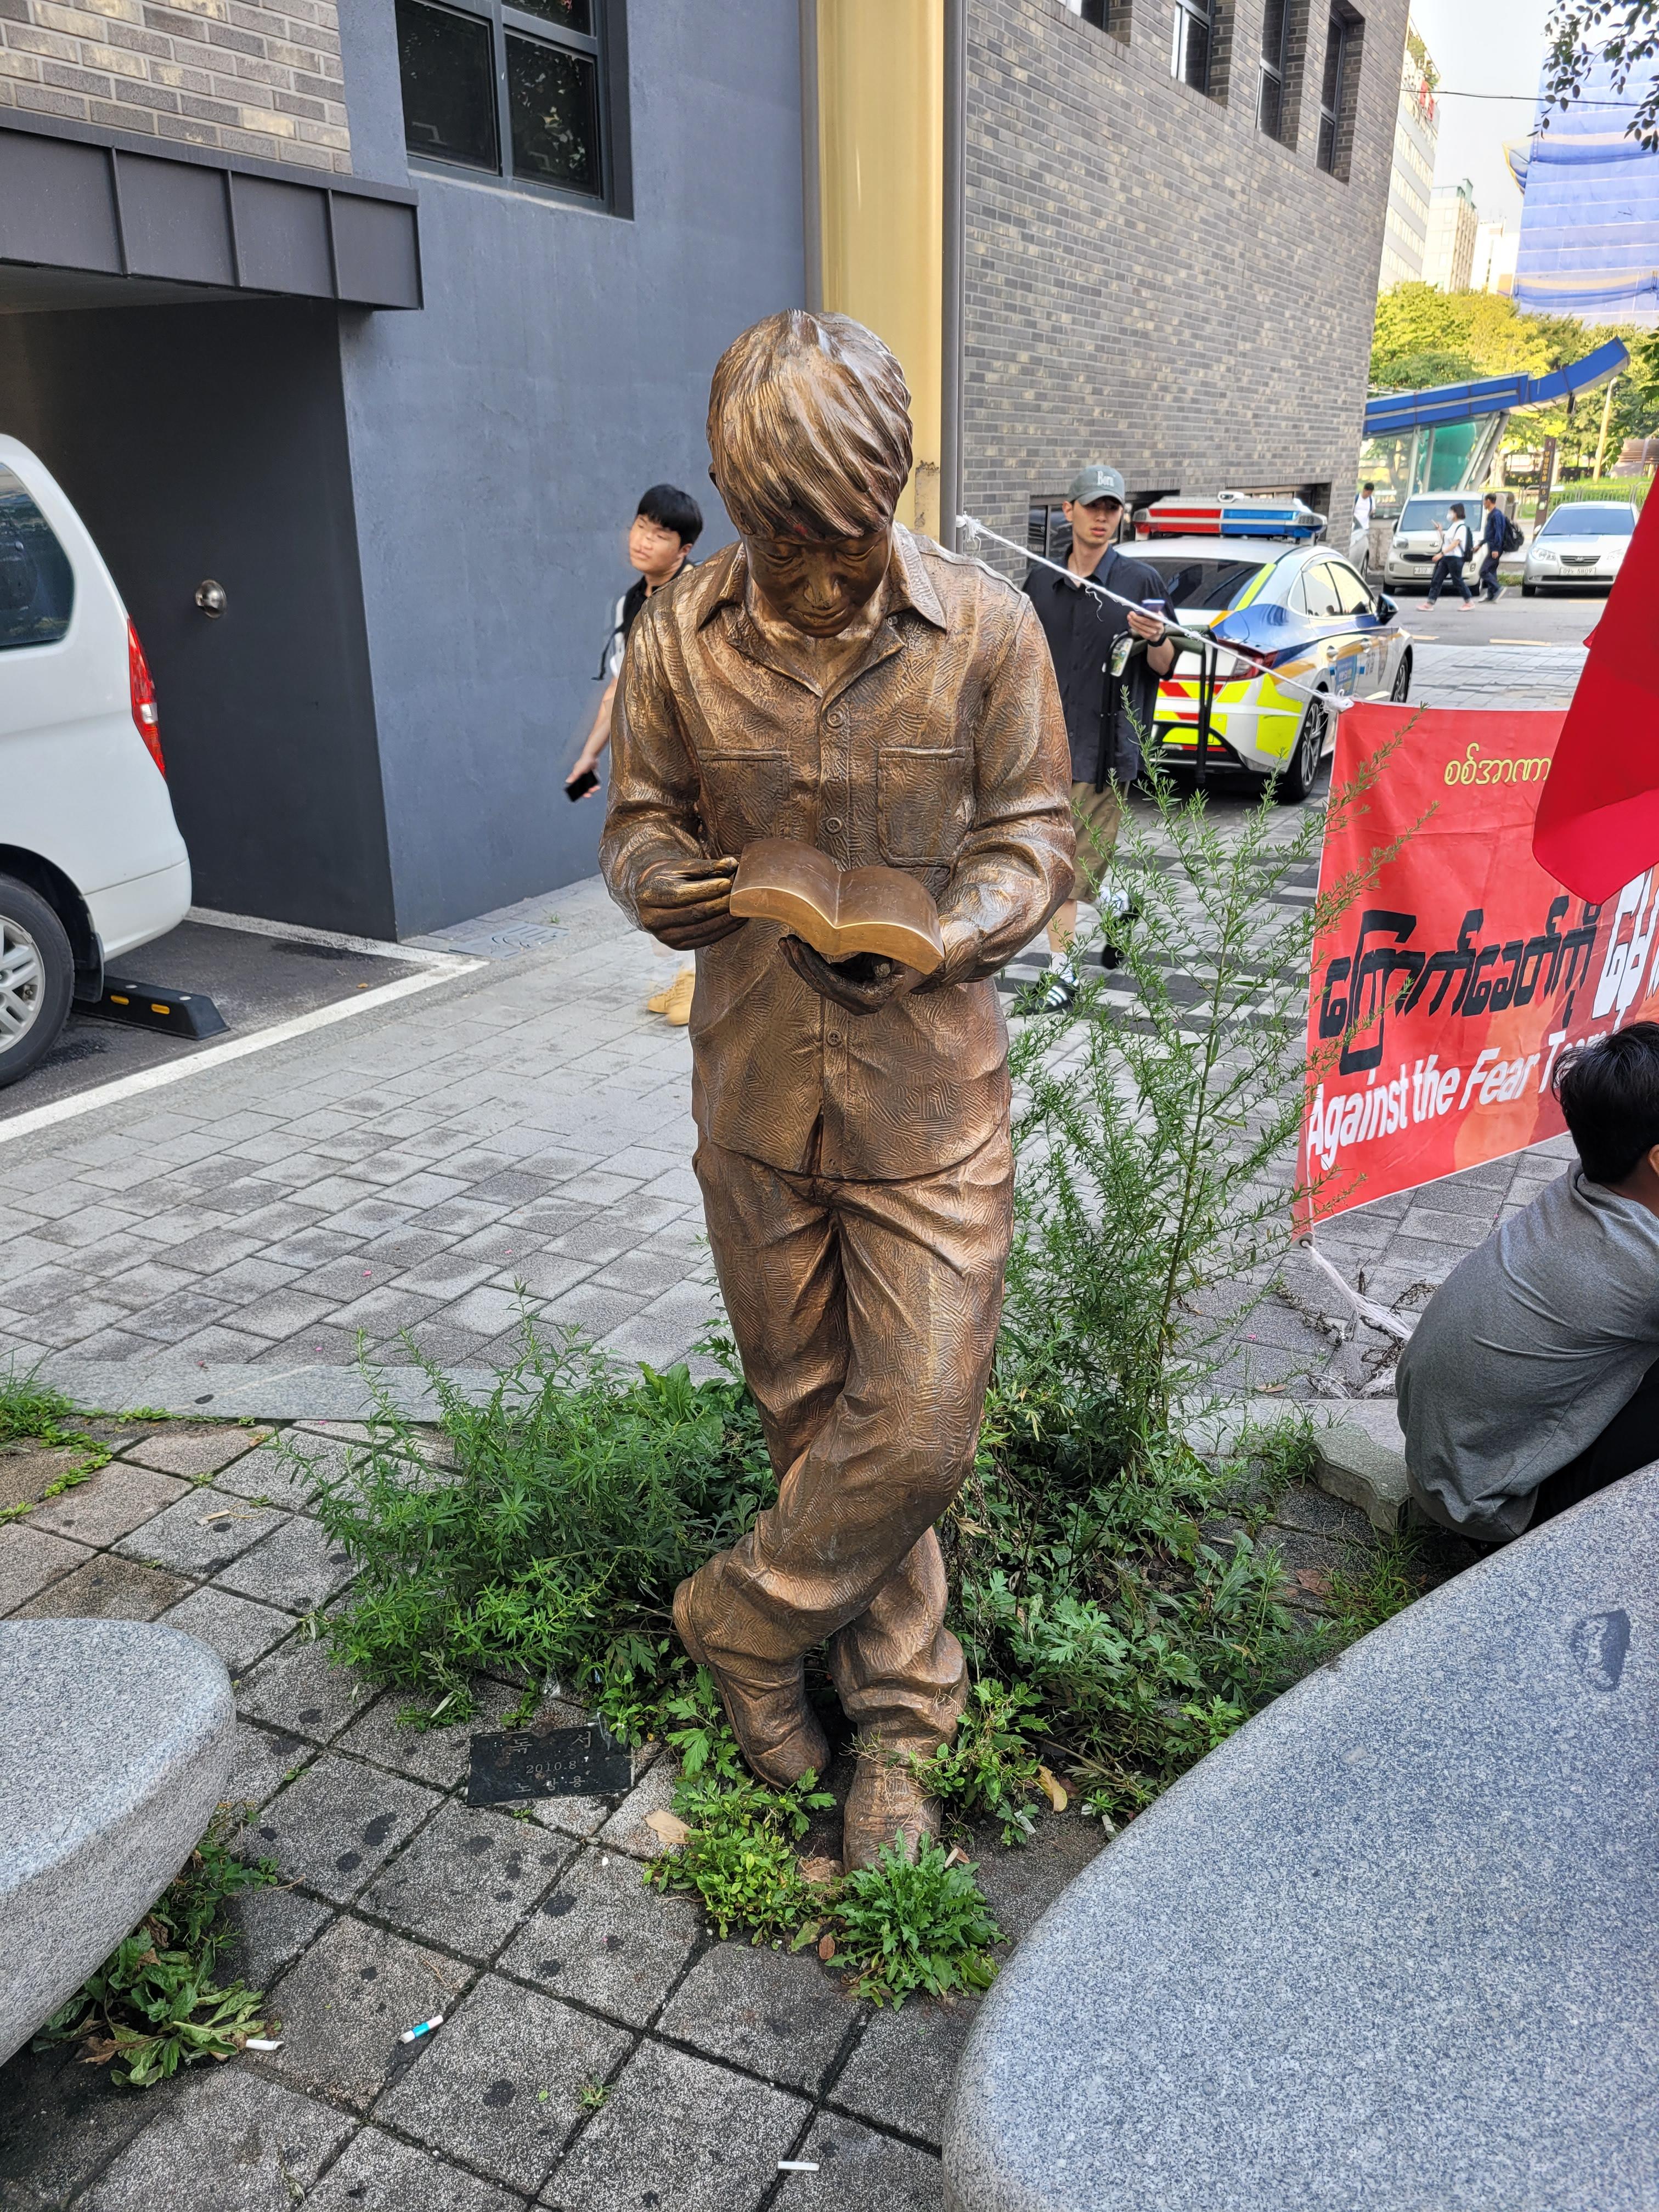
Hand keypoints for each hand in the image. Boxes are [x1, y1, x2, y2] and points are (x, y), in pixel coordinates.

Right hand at [565, 753, 598, 790]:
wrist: (592, 755)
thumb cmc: (584, 761)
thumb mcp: (579, 769)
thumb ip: (574, 775)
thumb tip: (568, 781)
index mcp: (576, 776)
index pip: (576, 787)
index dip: (579, 792)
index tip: (584, 795)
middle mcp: (580, 777)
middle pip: (583, 787)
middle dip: (587, 791)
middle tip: (591, 793)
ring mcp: (586, 776)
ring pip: (589, 785)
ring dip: (592, 788)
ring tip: (596, 788)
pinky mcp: (591, 774)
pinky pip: (593, 781)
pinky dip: (595, 784)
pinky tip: (597, 786)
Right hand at [637, 856, 740, 949]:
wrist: (652, 898)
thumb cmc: (670, 878)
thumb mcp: (682, 867)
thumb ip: (706, 866)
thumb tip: (731, 864)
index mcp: (651, 895)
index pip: (683, 895)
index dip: (708, 890)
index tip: (728, 883)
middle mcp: (653, 919)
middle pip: (694, 913)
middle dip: (720, 904)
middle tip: (740, 895)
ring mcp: (665, 936)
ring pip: (702, 929)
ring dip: (726, 919)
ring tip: (743, 907)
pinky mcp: (678, 946)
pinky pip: (705, 939)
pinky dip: (724, 929)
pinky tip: (737, 920)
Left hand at [780, 935, 921, 1015]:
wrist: (926, 967)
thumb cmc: (916, 958)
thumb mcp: (900, 952)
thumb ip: (878, 949)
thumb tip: (855, 935)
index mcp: (870, 999)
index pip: (833, 985)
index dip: (813, 967)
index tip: (800, 947)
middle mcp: (858, 1004)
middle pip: (820, 985)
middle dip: (801, 963)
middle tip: (787, 941)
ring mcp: (851, 997)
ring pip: (818, 983)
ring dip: (800, 963)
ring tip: (785, 942)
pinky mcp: (847, 986)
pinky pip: (823, 977)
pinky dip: (809, 961)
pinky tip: (796, 946)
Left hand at [1125, 605, 1165, 643]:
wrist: (1159, 633)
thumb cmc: (1156, 621)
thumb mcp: (1157, 614)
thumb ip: (1152, 610)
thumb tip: (1143, 607)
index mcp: (1160, 618)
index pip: (1153, 615)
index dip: (1146, 613)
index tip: (1140, 610)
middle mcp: (1157, 626)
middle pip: (1145, 621)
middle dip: (1136, 617)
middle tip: (1130, 613)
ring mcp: (1152, 632)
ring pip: (1140, 626)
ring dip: (1133, 621)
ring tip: (1129, 617)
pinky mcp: (1147, 636)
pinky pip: (1139, 631)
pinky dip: (1134, 626)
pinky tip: (1130, 623)